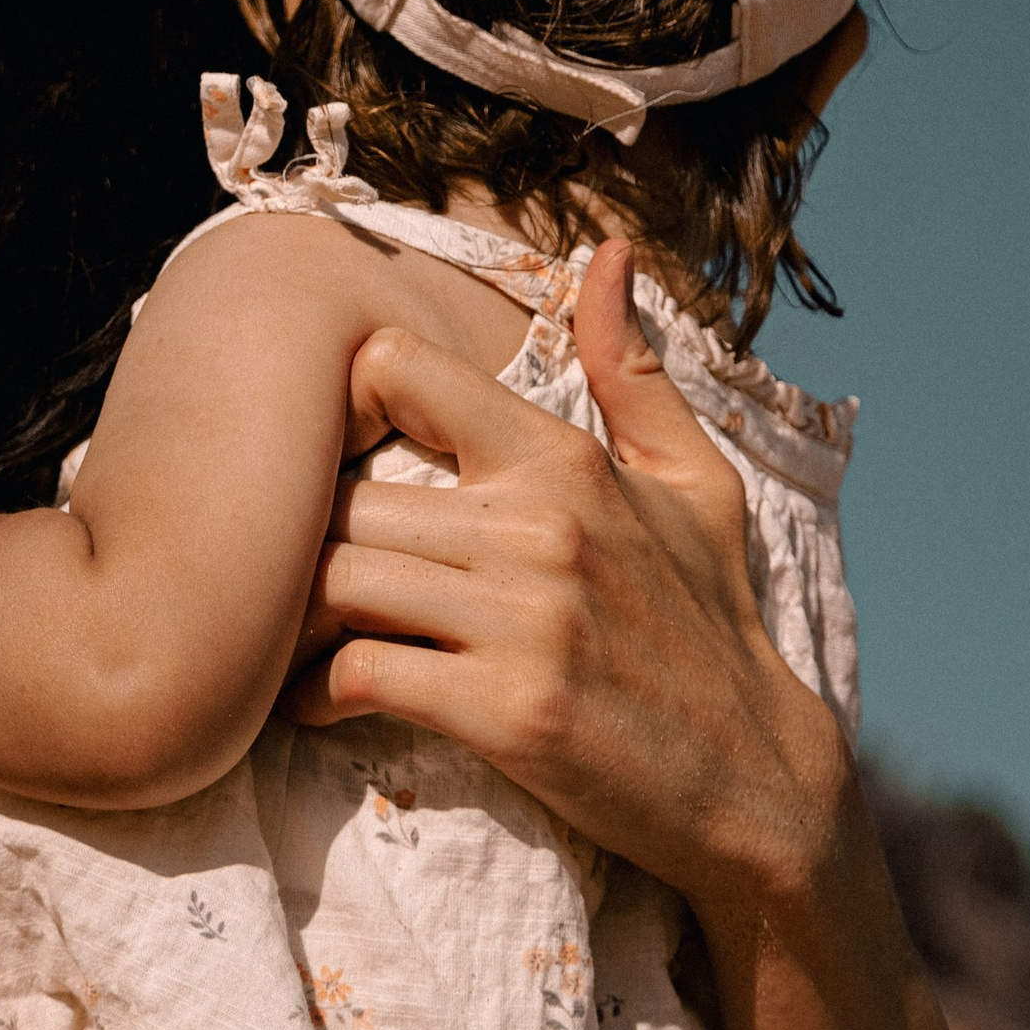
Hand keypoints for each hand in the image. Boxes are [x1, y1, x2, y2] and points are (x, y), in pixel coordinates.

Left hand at [288, 242, 851, 924]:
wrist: (754, 778)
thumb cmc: (713, 621)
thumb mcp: (695, 480)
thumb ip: (632, 368)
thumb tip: (612, 251)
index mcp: (566, 460)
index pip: (401, 372)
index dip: (349, 403)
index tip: (334, 456)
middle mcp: (538, 527)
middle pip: (345, 495)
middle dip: (302, 532)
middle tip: (275, 564)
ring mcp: (522, 621)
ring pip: (339, 579)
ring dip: (296, 613)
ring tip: (288, 632)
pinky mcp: (506, 711)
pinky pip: (362, 676)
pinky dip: (318, 693)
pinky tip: (317, 702)